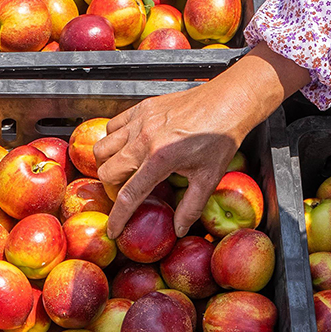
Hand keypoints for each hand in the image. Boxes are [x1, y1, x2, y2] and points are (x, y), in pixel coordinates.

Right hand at [94, 45, 311, 239]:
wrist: (227, 101)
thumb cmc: (220, 138)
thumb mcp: (209, 178)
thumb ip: (191, 207)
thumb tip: (178, 229)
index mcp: (160, 159)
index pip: (128, 195)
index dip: (117, 217)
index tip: (113, 230)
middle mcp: (144, 139)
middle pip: (107, 171)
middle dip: (112, 188)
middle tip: (126, 193)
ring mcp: (140, 121)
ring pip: (102, 148)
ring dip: (107, 164)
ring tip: (123, 171)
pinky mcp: (142, 107)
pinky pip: (112, 126)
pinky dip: (113, 140)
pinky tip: (127, 146)